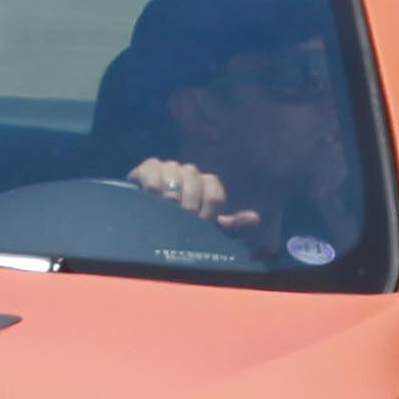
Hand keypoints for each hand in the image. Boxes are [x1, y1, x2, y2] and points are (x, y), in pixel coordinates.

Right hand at [125, 158, 262, 234]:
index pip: (214, 188)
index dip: (208, 207)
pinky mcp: (147, 167)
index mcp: (205, 185)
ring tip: (165, 208)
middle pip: (195, 177)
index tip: (199, 222)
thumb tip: (255, 218)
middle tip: (182, 217)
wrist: (144, 223)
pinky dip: (153, 182)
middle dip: (189, 201)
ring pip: (175, 171)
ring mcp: (169, 168)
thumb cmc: (178, 227)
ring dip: (171, 193)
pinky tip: (151, 196)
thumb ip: (229, 225)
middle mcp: (189, 173)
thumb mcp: (204, 230)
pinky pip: (153, 167)